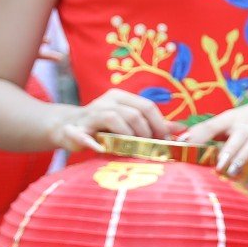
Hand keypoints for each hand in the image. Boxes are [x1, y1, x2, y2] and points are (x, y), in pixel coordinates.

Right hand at [52, 89, 174, 154]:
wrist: (66, 127)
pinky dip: (93, 142)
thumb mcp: (129, 123)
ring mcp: (89, 113)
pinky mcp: (74, 129)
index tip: (164, 141)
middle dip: (146, 133)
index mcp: (121, 97)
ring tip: (131, 150)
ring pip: (113, 118)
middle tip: (150, 148)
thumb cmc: (104, 127)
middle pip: (134, 113)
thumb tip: (181, 127)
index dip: (159, 124)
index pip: (147, 106)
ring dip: (126, 136)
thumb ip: (153, 124)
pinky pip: (83, 135)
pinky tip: (101, 149)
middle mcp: (106, 101)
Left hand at [182, 95, 247, 188]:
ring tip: (231, 173)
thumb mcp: (228, 119)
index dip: (198, 135)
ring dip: (240, 161)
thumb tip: (181, 140)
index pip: (211, 126)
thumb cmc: (245, 118)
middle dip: (227, 152)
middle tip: (216, 165)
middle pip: (235, 139)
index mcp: (229, 119)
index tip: (184, 145)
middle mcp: (244, 127)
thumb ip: (208, 130)